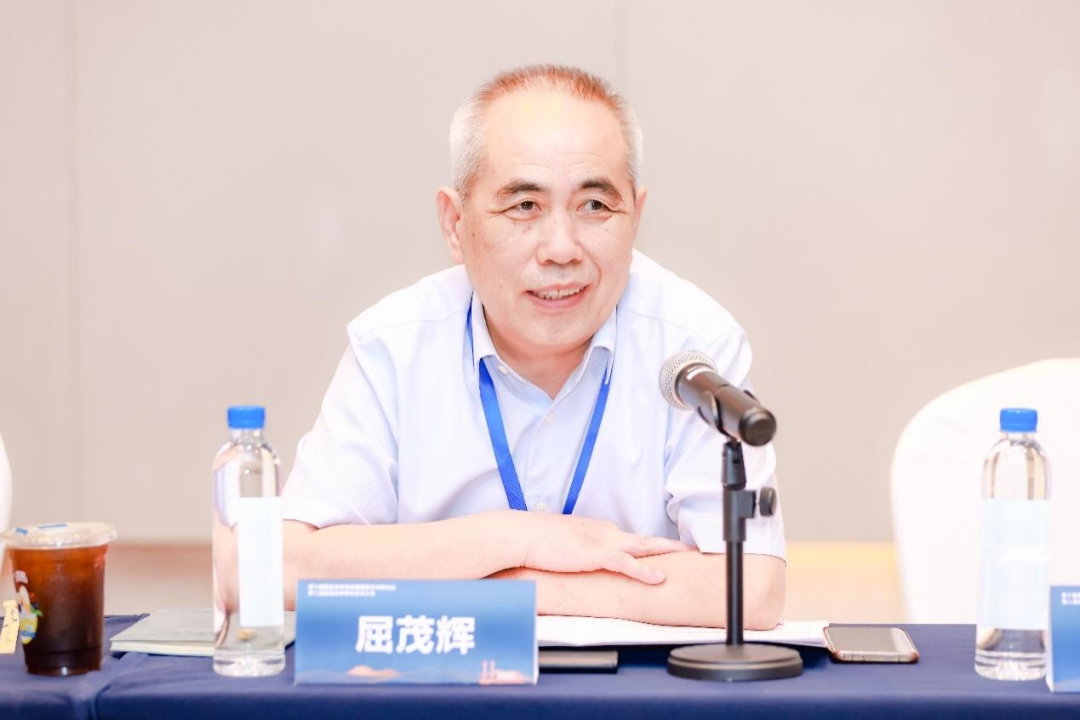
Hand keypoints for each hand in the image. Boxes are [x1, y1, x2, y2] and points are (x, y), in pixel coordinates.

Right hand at [514, 513, 690, 583]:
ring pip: (643, 547)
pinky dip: (645, 571)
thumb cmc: (535, 538)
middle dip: (668, 545)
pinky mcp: (595, 555)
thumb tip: (574, 556)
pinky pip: (627, 564)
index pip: (629, 538)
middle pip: (643, 539)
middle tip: (690, 548)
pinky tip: (660, 578)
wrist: (523, 534)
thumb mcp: (561, 541)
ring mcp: (602, 542)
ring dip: (667, 552)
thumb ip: (574, 547)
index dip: (649, 545)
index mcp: (596, 529)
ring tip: (688, 557)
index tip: (664, 549)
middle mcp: (604, 532)